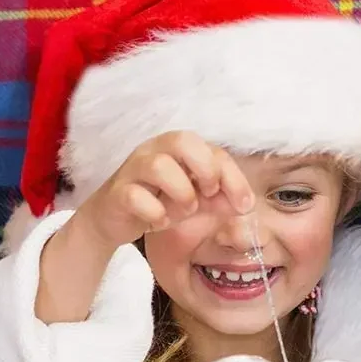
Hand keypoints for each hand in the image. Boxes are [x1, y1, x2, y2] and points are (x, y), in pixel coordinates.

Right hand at [75, 132, 254, 250]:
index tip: (245, 204)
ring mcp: (133, 169)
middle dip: (206, 170)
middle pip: (182, 140)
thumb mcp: (196, 200)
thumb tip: (245, 204)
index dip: (233, 177)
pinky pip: (135, 196)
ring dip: (181, 193)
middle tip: (208, 194)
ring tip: (185, 210)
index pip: (213, 151)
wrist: (114, 219)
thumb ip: (220, 199)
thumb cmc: (159, 201)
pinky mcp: (117, 192)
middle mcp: (155, 150)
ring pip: (158, 166)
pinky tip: (160, 221)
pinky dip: (154, 212)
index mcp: (178, 148)